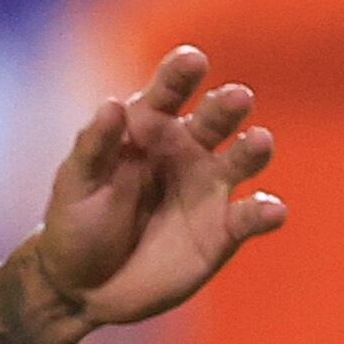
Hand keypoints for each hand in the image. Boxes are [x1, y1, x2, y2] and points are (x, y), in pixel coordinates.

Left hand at [21, 45, 284, 329]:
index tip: (191, 58)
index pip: (165, 93)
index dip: (179, 74)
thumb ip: (95, 145)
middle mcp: (184, 150)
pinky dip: (265, 211)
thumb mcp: (76, 183)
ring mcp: (208, 189)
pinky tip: (269, 209)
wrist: (85, 286)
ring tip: (259, 141)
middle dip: (225, 106)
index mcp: (145, 128)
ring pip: (241, 160)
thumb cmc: (75, 222)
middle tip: (237, 96)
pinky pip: (252, 216)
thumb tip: (113, 104)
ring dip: (253, 149)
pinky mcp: (225, 230)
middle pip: (212, 120)